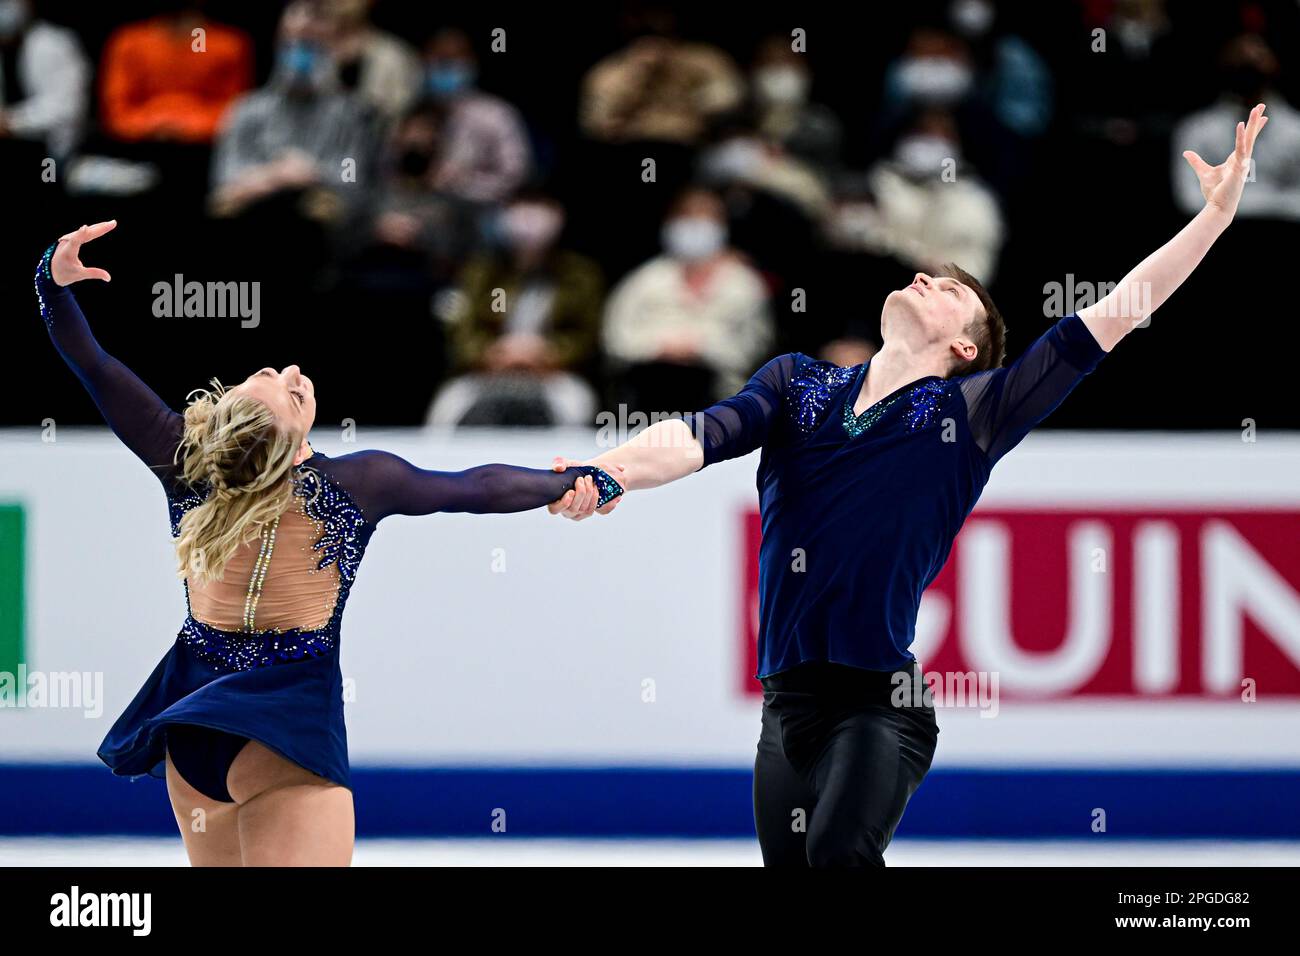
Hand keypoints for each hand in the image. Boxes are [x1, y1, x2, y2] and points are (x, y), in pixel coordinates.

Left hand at [51, 221, 115, 286]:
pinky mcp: (71, 238)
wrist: (52, 269)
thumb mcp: (79, 275)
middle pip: (85, 233)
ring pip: (86, 231)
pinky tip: (102, 226)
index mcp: (68, 252)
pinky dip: (94, 229)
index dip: (80, 234)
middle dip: (100, 228)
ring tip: (111, 224)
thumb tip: (108, 278)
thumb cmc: (65, 273)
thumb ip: (93, 273)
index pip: (75, 242)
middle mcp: (67, 243)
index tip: (85, 227)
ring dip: (99, 227)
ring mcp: (69, 239)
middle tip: (113, 223)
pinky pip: (85, 232)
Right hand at [546, 457, 624, 519]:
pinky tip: (595, 487)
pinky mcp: (587, 513)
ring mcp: (577, 514)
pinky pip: (592, 510)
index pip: (554, 509)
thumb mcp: (567, 464)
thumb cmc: (575, 471)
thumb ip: (559, 462)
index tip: (571, 491)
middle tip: (582, 479)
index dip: (563, 503)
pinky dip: (595, 498)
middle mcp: (565, 510)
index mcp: (555, 501)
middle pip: (572, 509)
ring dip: (588, 493)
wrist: (589, 474)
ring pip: (583, 510)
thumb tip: (558, 468)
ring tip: (589, 480)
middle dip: (580, 493)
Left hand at [1182, 102, 1267, 217]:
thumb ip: (1196, 161)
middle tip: (1262, 105)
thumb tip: (1186, 153)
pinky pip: (1240, 150)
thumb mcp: (1203, 172)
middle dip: (1256, 121)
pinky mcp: (1239, 169)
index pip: (1246, 140)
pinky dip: (1240, 138)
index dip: (1252, 128)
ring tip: (1257, 109)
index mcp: (1236, 160)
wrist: (1217, 207)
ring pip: (1249, 140)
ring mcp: (1242, 164)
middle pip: (1250, 136)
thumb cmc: (1214, 192)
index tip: (1263, 116)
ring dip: (1253, 124)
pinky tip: (1240, 125)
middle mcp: (1242, 160)